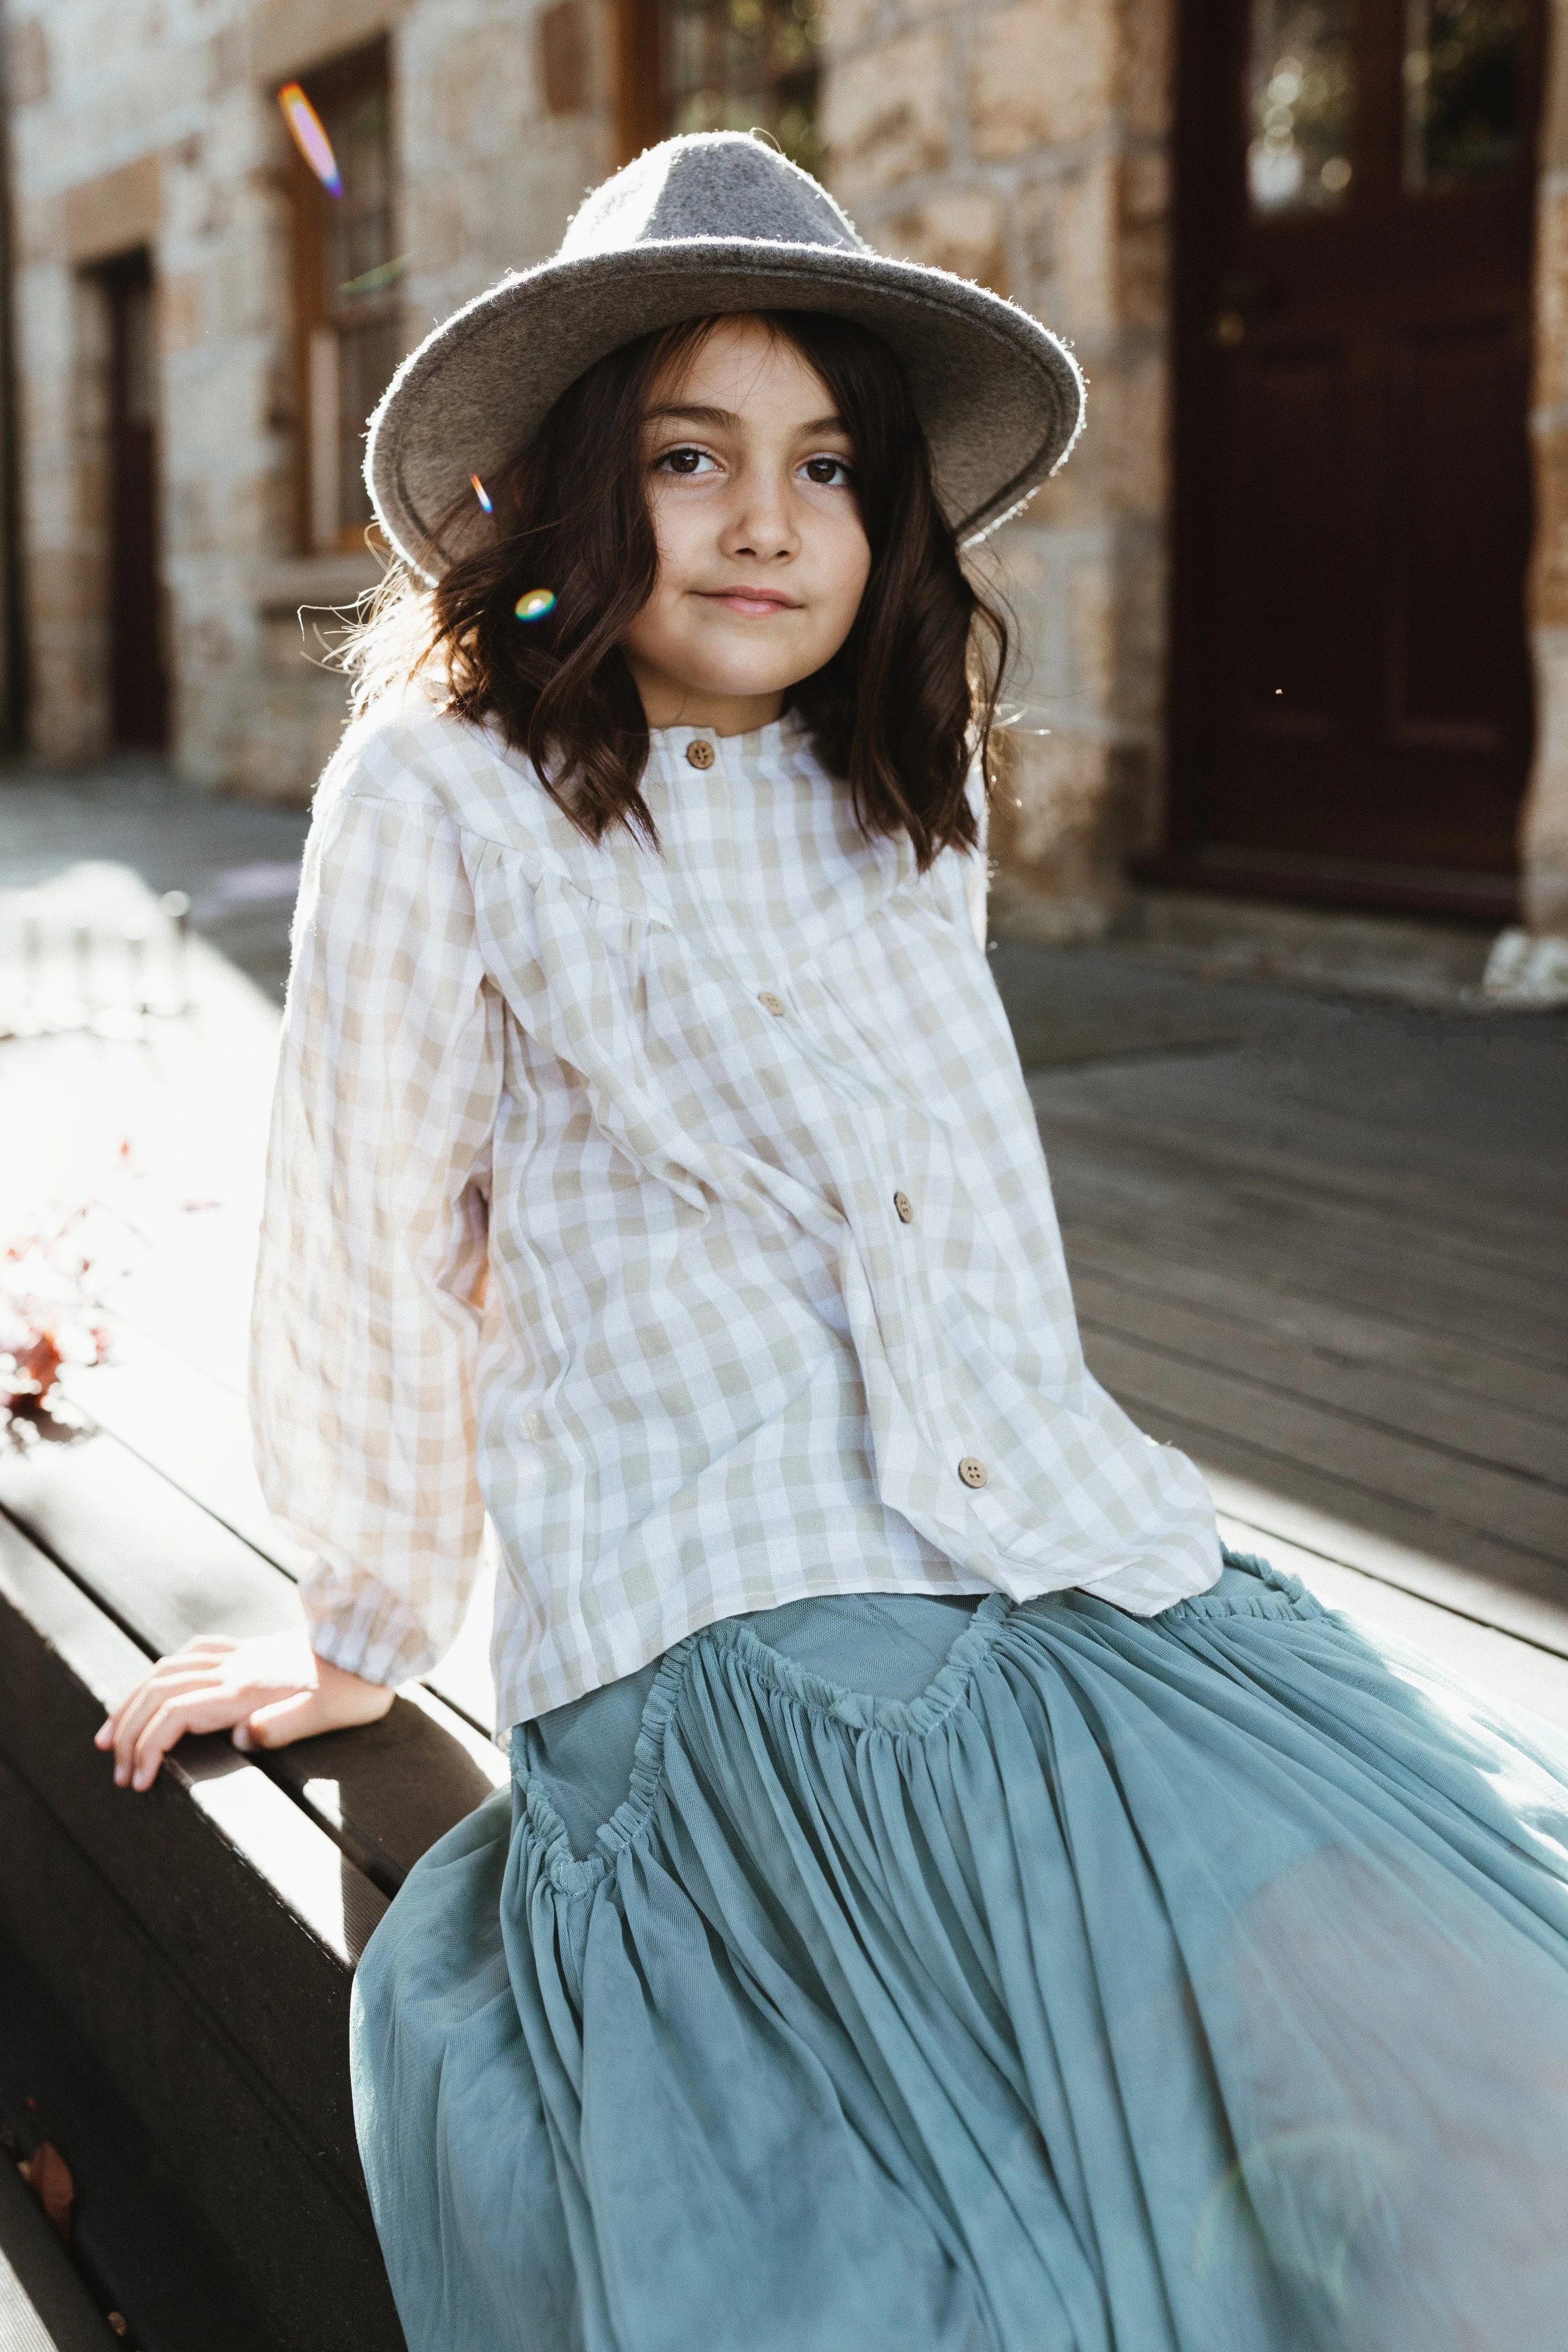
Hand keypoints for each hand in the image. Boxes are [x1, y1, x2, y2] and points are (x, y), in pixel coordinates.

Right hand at [94, 1631, 394, 1790]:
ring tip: (113, 1732)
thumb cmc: (354, 1691)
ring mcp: (240, 1655)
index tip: (138, 1782)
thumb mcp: (326, 1717)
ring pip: (165, 1670)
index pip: (176, 1715)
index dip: (147, 1747)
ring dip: (133, 1700)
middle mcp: (235, 1668)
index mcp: (247, 1690)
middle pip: (159, 1692)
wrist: (375, 1647)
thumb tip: (239, 1739)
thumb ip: (281, 1727)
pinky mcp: (249, 1649)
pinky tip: (156, 1686)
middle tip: (115, 1768)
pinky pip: (191, 1653)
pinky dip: (161, 1672)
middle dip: (128, 1730)